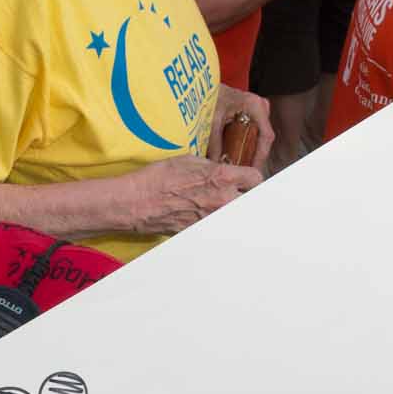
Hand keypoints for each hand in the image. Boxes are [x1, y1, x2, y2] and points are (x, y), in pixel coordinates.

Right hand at [126, 156, 261, 234]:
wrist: (137, 203)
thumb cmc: (158, 178)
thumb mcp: (189, 161)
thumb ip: (212, 167)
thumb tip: (223, 172)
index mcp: (221, 178)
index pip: (255, 179)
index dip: (252, 179)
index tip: (247, 181)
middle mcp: (222, 201)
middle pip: (250, 202)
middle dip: (244, 198)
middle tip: (235, 195)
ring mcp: (213, 220)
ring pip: (234, 217)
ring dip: (230, 211)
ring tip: (216, 207)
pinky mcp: (202, 232)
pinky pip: (216, 227)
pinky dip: (214, 222)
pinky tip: (203, 217)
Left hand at [208, 86, 274, 168]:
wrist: (203, 85)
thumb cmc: (210, 95)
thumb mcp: (211, 121)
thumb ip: (214, 144)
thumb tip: (216, 164)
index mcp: (255, 106)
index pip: (266, 136)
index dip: (261, 156)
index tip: (254, 169)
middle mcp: (260, 106)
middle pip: (263, 138)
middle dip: (253, 156)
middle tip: (243, 170)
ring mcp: (257, 109)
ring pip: (258, 136)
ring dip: (249, 150)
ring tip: (238, 164)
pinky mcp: (251, 113)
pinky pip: (253, 132)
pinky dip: (245, 143)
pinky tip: (236, 153)